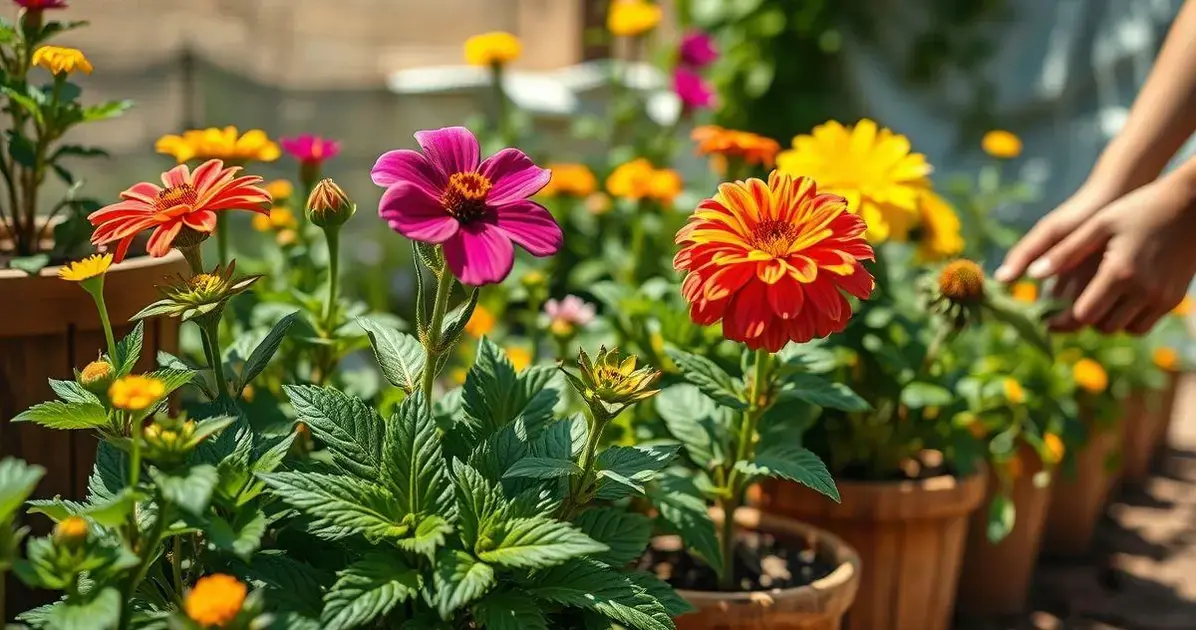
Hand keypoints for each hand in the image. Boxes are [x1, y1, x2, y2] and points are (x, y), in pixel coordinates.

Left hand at [1006, 176, 1195, 333]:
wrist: (1193, 205)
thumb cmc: (1139, 209)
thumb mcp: (1099, 224)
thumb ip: (1066, 252)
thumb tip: (1032, 274)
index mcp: (1119, 272)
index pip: (1083, 314)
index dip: (1062, 318)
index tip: (1047, 317)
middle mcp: (1143, 290)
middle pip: (1101, 326)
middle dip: (1082, 320)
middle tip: (1065, 311)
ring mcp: (1162, 297)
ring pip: (1123, 330)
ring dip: (1104, 322)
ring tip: (1090, 305)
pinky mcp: (1174, 299)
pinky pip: (1143, 325)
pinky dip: (1126, 320)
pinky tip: (1114, 303)